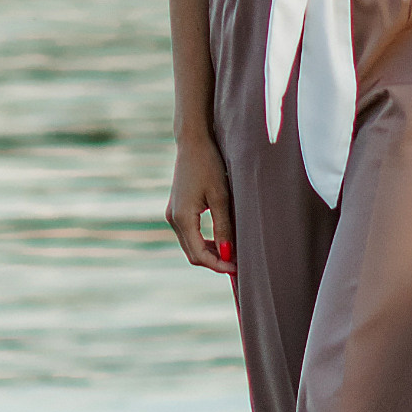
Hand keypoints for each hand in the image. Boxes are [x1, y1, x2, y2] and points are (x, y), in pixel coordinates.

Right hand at [166, 129, 235, 273]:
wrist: (193, 142)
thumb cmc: (209, 165)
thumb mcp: (221, 197)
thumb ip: (223, 227)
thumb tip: (228, 255)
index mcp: (182, 218)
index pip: (199, 254)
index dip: (218, 265)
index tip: (238, 269)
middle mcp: (173, 219)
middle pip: (193, 254)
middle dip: (215, 262)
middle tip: (239, 265)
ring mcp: (173, 215)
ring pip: (191, 246)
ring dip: (210, 253)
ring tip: (234, 254)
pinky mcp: (177, 210)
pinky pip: (190, 235)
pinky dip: (205, 242)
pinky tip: (222, 240)